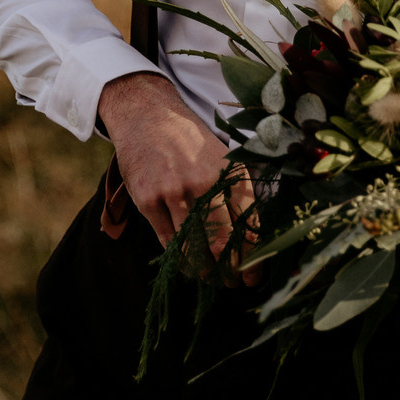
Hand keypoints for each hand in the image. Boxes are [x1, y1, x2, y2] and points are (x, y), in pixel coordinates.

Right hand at [98, 72, 250, 260]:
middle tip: (230, 283)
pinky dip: (178, 257)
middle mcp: (205, 183)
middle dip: (229, 271)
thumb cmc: (191, 143)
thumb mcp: (223, 161)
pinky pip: (167, 239)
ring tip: (209, 278)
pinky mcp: (147, 199)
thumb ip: (238, 195)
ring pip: (193, 246)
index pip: (248, 228)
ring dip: (203, 270)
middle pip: (222, 243)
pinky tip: (186, 264)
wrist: (148, 116)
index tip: (252, 278)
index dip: (252, 260)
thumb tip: (251, 242)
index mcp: (230, 174)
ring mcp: (173, 192)